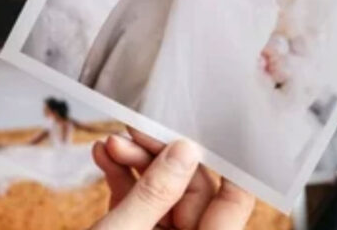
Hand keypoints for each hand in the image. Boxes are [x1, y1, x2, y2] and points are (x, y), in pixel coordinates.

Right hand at [91, 129, 254, 229]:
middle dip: (159, 159)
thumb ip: (155, 193)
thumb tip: (186, 151)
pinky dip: (122, 182)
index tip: (209, 127)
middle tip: (131, 134)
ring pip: (161, 196)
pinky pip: (138, 207)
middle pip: (190, 192)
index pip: (232, 202)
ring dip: (135, 165)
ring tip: (111, 144)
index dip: (225, 164)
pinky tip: (104, 159)